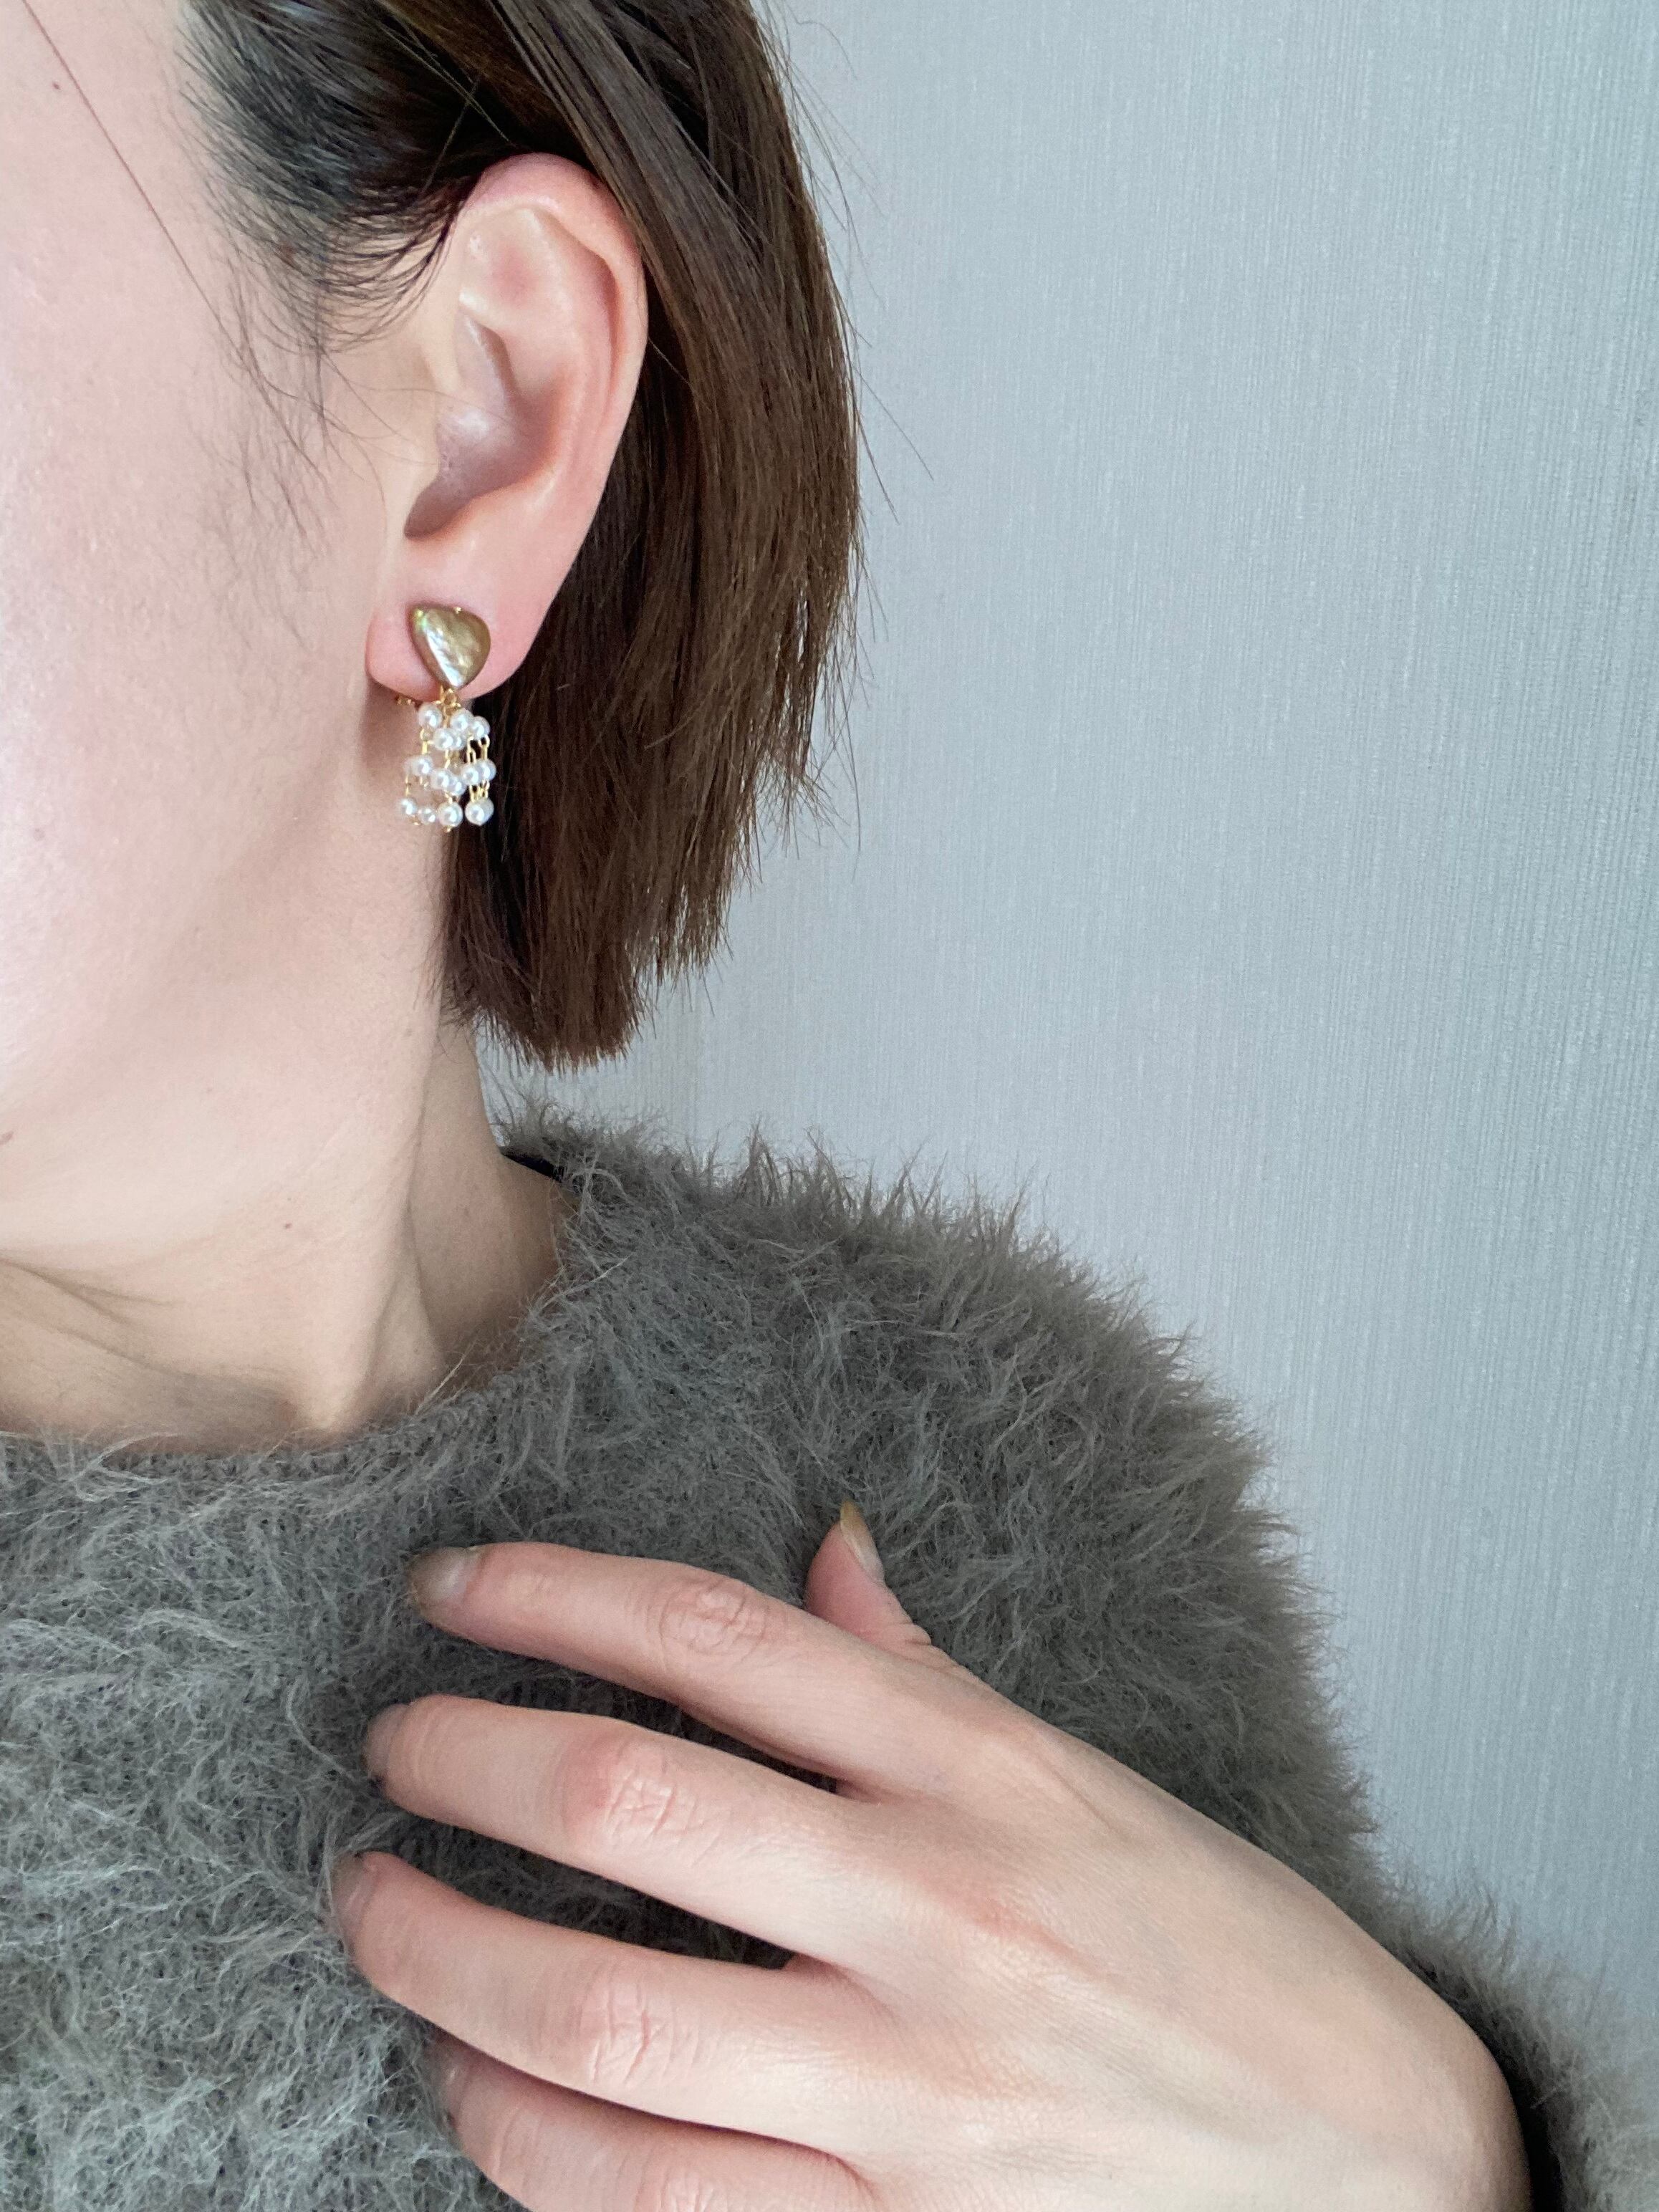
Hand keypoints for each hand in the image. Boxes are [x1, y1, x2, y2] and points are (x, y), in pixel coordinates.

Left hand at [330, 1510, 1528, 2210]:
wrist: (1390, 2173)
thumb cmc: (1230, 1956)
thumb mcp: (1089, 1780)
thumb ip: (928, 1671)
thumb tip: (822, 1543)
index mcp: (986, 1774)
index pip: (720, 1638)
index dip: (553, 1592)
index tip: (456, 1585)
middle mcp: (938, 1914)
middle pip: (624, 1804)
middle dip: (459, 1758)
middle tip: (393, 1742)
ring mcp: (911, 2095)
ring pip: (600, 2020)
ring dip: (442, 1957)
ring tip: (383, 1908)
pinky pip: (647, 2201)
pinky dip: (521, 2137)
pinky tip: (475, 2082)